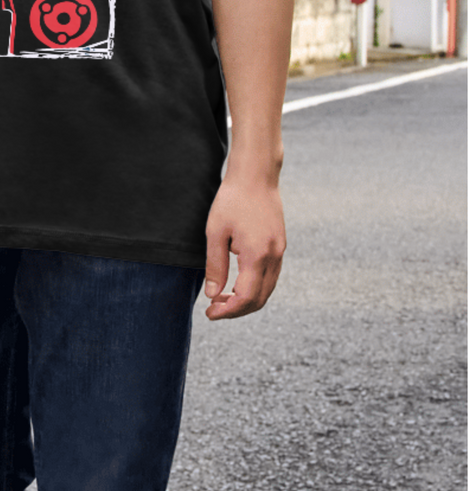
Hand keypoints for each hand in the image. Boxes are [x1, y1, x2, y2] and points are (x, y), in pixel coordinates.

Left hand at [202, 175, 284, 319]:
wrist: (256, 176)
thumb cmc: (231, 200)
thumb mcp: (215, 233)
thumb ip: (215, 266)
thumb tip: (212, 294)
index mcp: (257, 255)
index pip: (246, 298)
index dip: (228, 311)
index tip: (210, 314)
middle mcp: (274, 257)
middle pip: (260, 299)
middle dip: (237, 310)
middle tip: (213, 309)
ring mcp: (280, 252)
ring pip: (268, 289)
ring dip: (247, 300)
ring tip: (222, 298)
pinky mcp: (280, 245)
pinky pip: (271, 276)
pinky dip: (256, 287)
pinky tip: (237, 283)